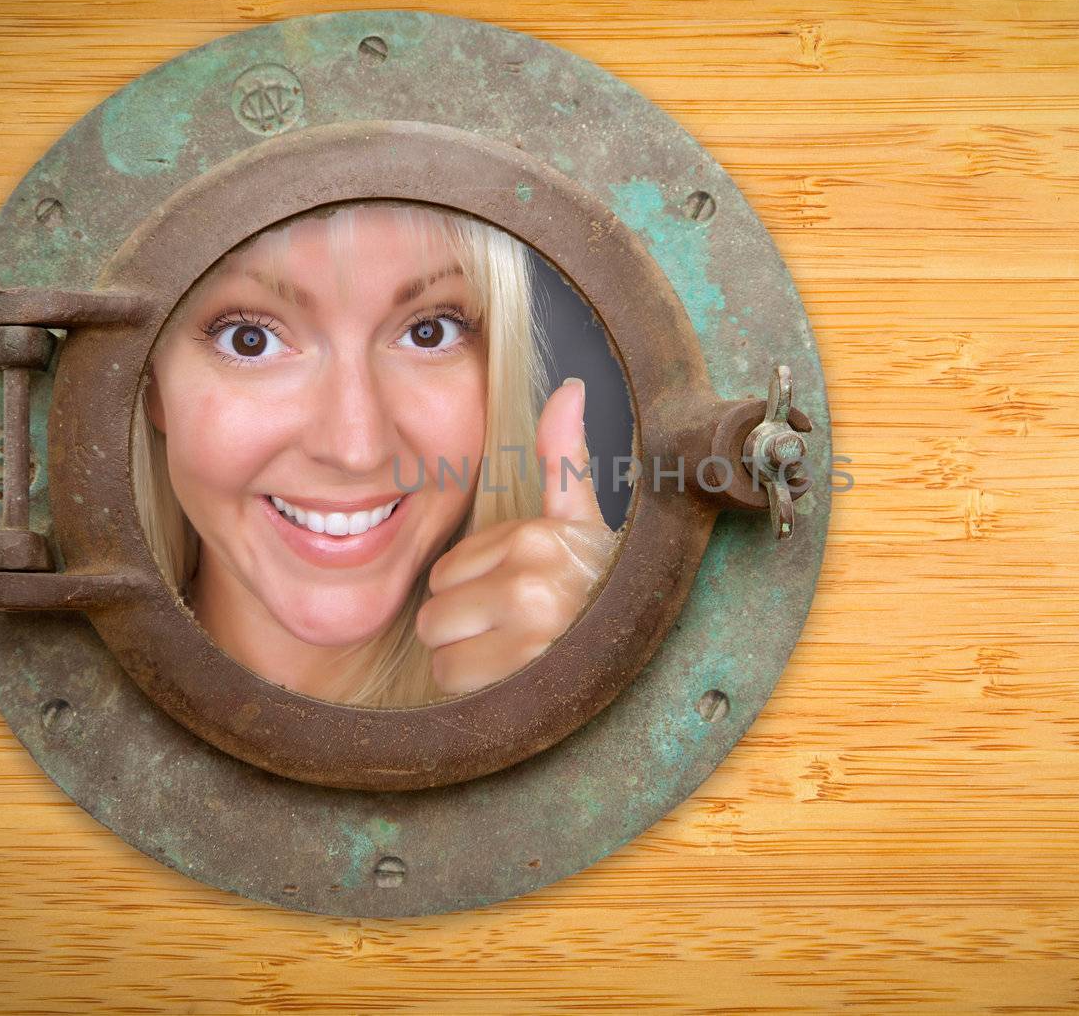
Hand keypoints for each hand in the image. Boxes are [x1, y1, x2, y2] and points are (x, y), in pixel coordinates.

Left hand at [417, 378, 619, 695]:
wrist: (643, 647)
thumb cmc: (601, 583)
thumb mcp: (581, 518)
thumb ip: (563, 457)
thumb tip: (570, 389)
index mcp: (538, 538)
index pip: (447, 570)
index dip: (473, 588)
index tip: (515, 594)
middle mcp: (532, 581)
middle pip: (435, 612)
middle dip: (463, 627)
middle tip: (508, 629)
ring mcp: (528, 631)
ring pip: (441, 650)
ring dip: (467, 661)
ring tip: (512, 653)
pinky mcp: (522, 677)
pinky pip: (455, 682)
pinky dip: (476, 690)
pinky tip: (512, 678)